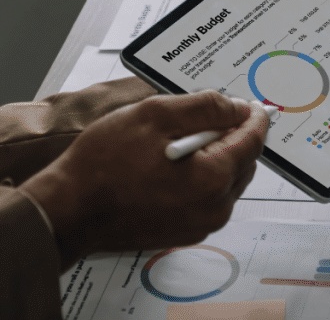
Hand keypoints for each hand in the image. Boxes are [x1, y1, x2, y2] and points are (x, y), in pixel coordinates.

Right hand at [21, 91, 269, 269]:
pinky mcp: (187, 232)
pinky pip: (210, 197)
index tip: (255, 105)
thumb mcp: (155, 115)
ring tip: (183, 141)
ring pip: (228, 180)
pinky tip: (174, 164)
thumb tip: (237, 108)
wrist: (68, 211)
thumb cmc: (104, 165)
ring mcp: (201, 224)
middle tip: (209, 117)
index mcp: (212, 179)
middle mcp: (214, 208)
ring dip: (217, 156)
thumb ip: (205, 107)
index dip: (255, 117)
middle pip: (244, 161)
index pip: (253, 141)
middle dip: (233, 136)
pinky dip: (202, 177)